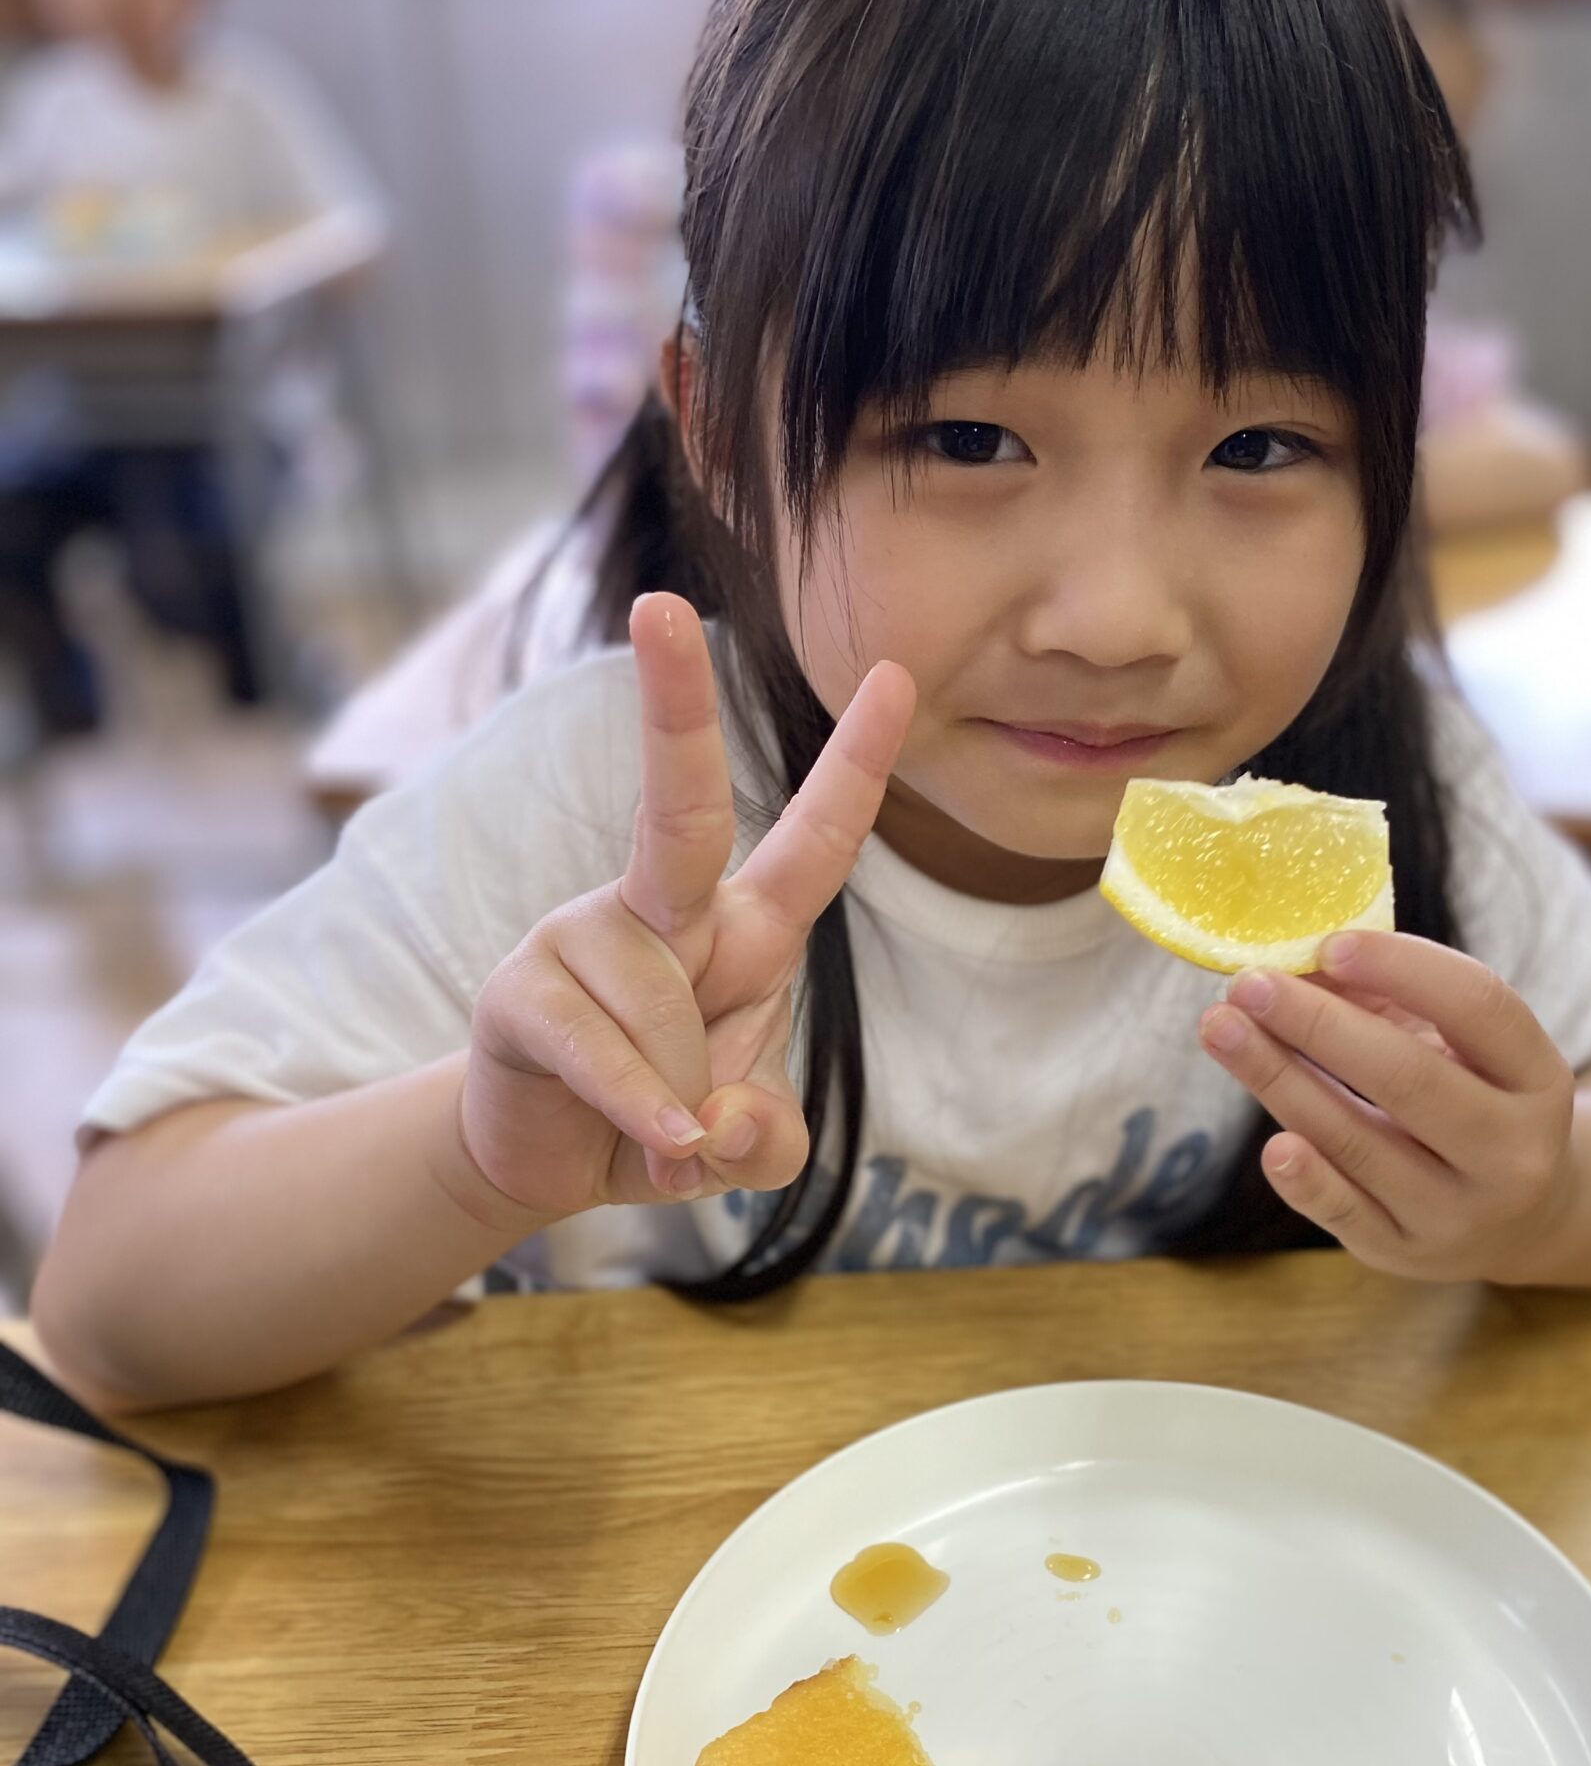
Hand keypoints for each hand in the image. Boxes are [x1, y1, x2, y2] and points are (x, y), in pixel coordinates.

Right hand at [462, 592, 913, 1220]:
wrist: (554, 1161)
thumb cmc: (668, 1122)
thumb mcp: (747, 1144)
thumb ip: (766, 1140)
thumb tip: (717, 1116)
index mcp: (741, 929)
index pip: (812, 843)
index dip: (855, 766)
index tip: (894, 674)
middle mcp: (663, 912)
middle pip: (678, 809)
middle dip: (672, 708)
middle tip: (657, 604)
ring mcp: (582, 938)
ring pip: (661, 1005)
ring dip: (681, 1095)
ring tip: (666, 1127)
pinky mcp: (522, 990)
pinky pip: (601, 1049)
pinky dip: (637, 1109)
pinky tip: (654, 1140)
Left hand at [1197, 930, 1577, 1282]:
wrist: (1516, 1220)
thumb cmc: (1471, 1101)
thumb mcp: (1461, 1048)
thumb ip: (1391, 1002)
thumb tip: (1301, 968)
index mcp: (1538, 1078)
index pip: (1479, 1007)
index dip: (1404, 968)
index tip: (1329, 944)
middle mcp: (1512, 1151)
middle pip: (1410, 1078)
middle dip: (1319, 1025)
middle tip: (1248, 984)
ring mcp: (1459, 1211)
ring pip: (1361, 1143)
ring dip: (1281, 1080)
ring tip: (1221, 1030)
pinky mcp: (1404, 1250)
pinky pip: (1344, 1213)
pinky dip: (1306, 1179)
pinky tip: (1271, 1145)